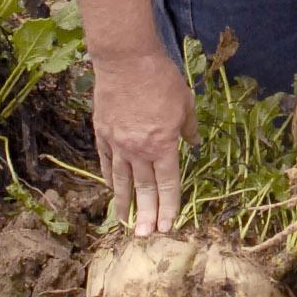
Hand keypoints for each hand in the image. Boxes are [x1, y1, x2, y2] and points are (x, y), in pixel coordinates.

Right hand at [91, 48, 198, 236]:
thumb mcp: (185, 102)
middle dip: (146, 215)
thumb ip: (189, 127)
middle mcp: (139, 150)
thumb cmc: (160, 79)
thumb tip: (193, 143)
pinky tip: (112, 189)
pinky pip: (107, 162)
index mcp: (162, 144)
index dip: (169, 206)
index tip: (168, 226)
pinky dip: (110, 178)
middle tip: (144, 237)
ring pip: (122, 180)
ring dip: (124, 203)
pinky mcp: (103, 133)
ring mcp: (118, 143)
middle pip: (143, 189)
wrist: (126, 60)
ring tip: (125, 222)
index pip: (168, 183)